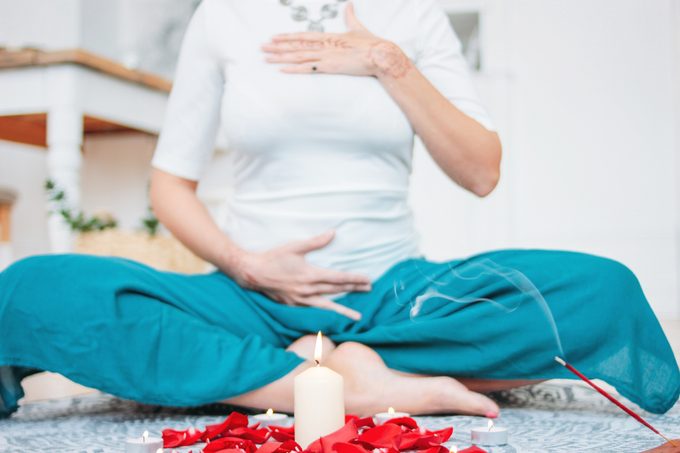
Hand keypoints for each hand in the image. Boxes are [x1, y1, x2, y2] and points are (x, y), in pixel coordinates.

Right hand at [231, 230, 370, 319]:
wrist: (252, 274)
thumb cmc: (273, 258)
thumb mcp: (295, 247)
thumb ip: (315, 242)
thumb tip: (333, 232)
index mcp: (310, 275)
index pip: (338, 278)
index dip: (355, 279)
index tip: (367, 279)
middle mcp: (308, 290)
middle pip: (336, 291)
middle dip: (354, 290)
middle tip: (369, 289)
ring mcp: (301, 300)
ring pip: (328, 305)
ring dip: (344, 309)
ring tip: (357, 316)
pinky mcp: (294, 305)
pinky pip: (315, 310)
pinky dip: (326, 312)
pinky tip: (333, 315)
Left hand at [261, 1, 411, 77]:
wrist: (381, 55)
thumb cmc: (371, 44)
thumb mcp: (358, 28)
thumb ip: (350, 17)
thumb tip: (349, 4)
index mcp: (329, 37)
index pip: (303, 36)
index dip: (287, 37)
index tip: (274, 38)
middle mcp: (324, 45)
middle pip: (296, 45)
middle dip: (278, 47)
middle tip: (262, 47)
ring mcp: (326, 56)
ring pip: (298, 56)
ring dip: (280, 57)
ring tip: (266, 58)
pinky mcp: (330, 67)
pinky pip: (308, 68)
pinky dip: (293, 68)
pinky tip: (281, 69)